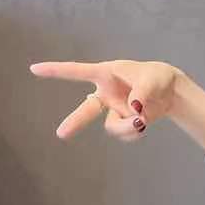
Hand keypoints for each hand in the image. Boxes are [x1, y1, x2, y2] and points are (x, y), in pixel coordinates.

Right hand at [29, 59, 187, 140]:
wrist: (170, 92)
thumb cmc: (157, 77)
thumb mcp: (152, 80)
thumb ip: (142, 93)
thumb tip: (135, 110)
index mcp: (106, 74)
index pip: (77, 72)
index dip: (56, 71)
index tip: (34, 69)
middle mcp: (106, 93)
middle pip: (85, 110)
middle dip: (74, 123)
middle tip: (61, 134)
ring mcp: (114, 109)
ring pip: (112, 127)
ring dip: (127, 127)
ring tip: (143, 120)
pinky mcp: (123, 121)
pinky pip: (124, 134)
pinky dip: (134, 133)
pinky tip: (143, 124)